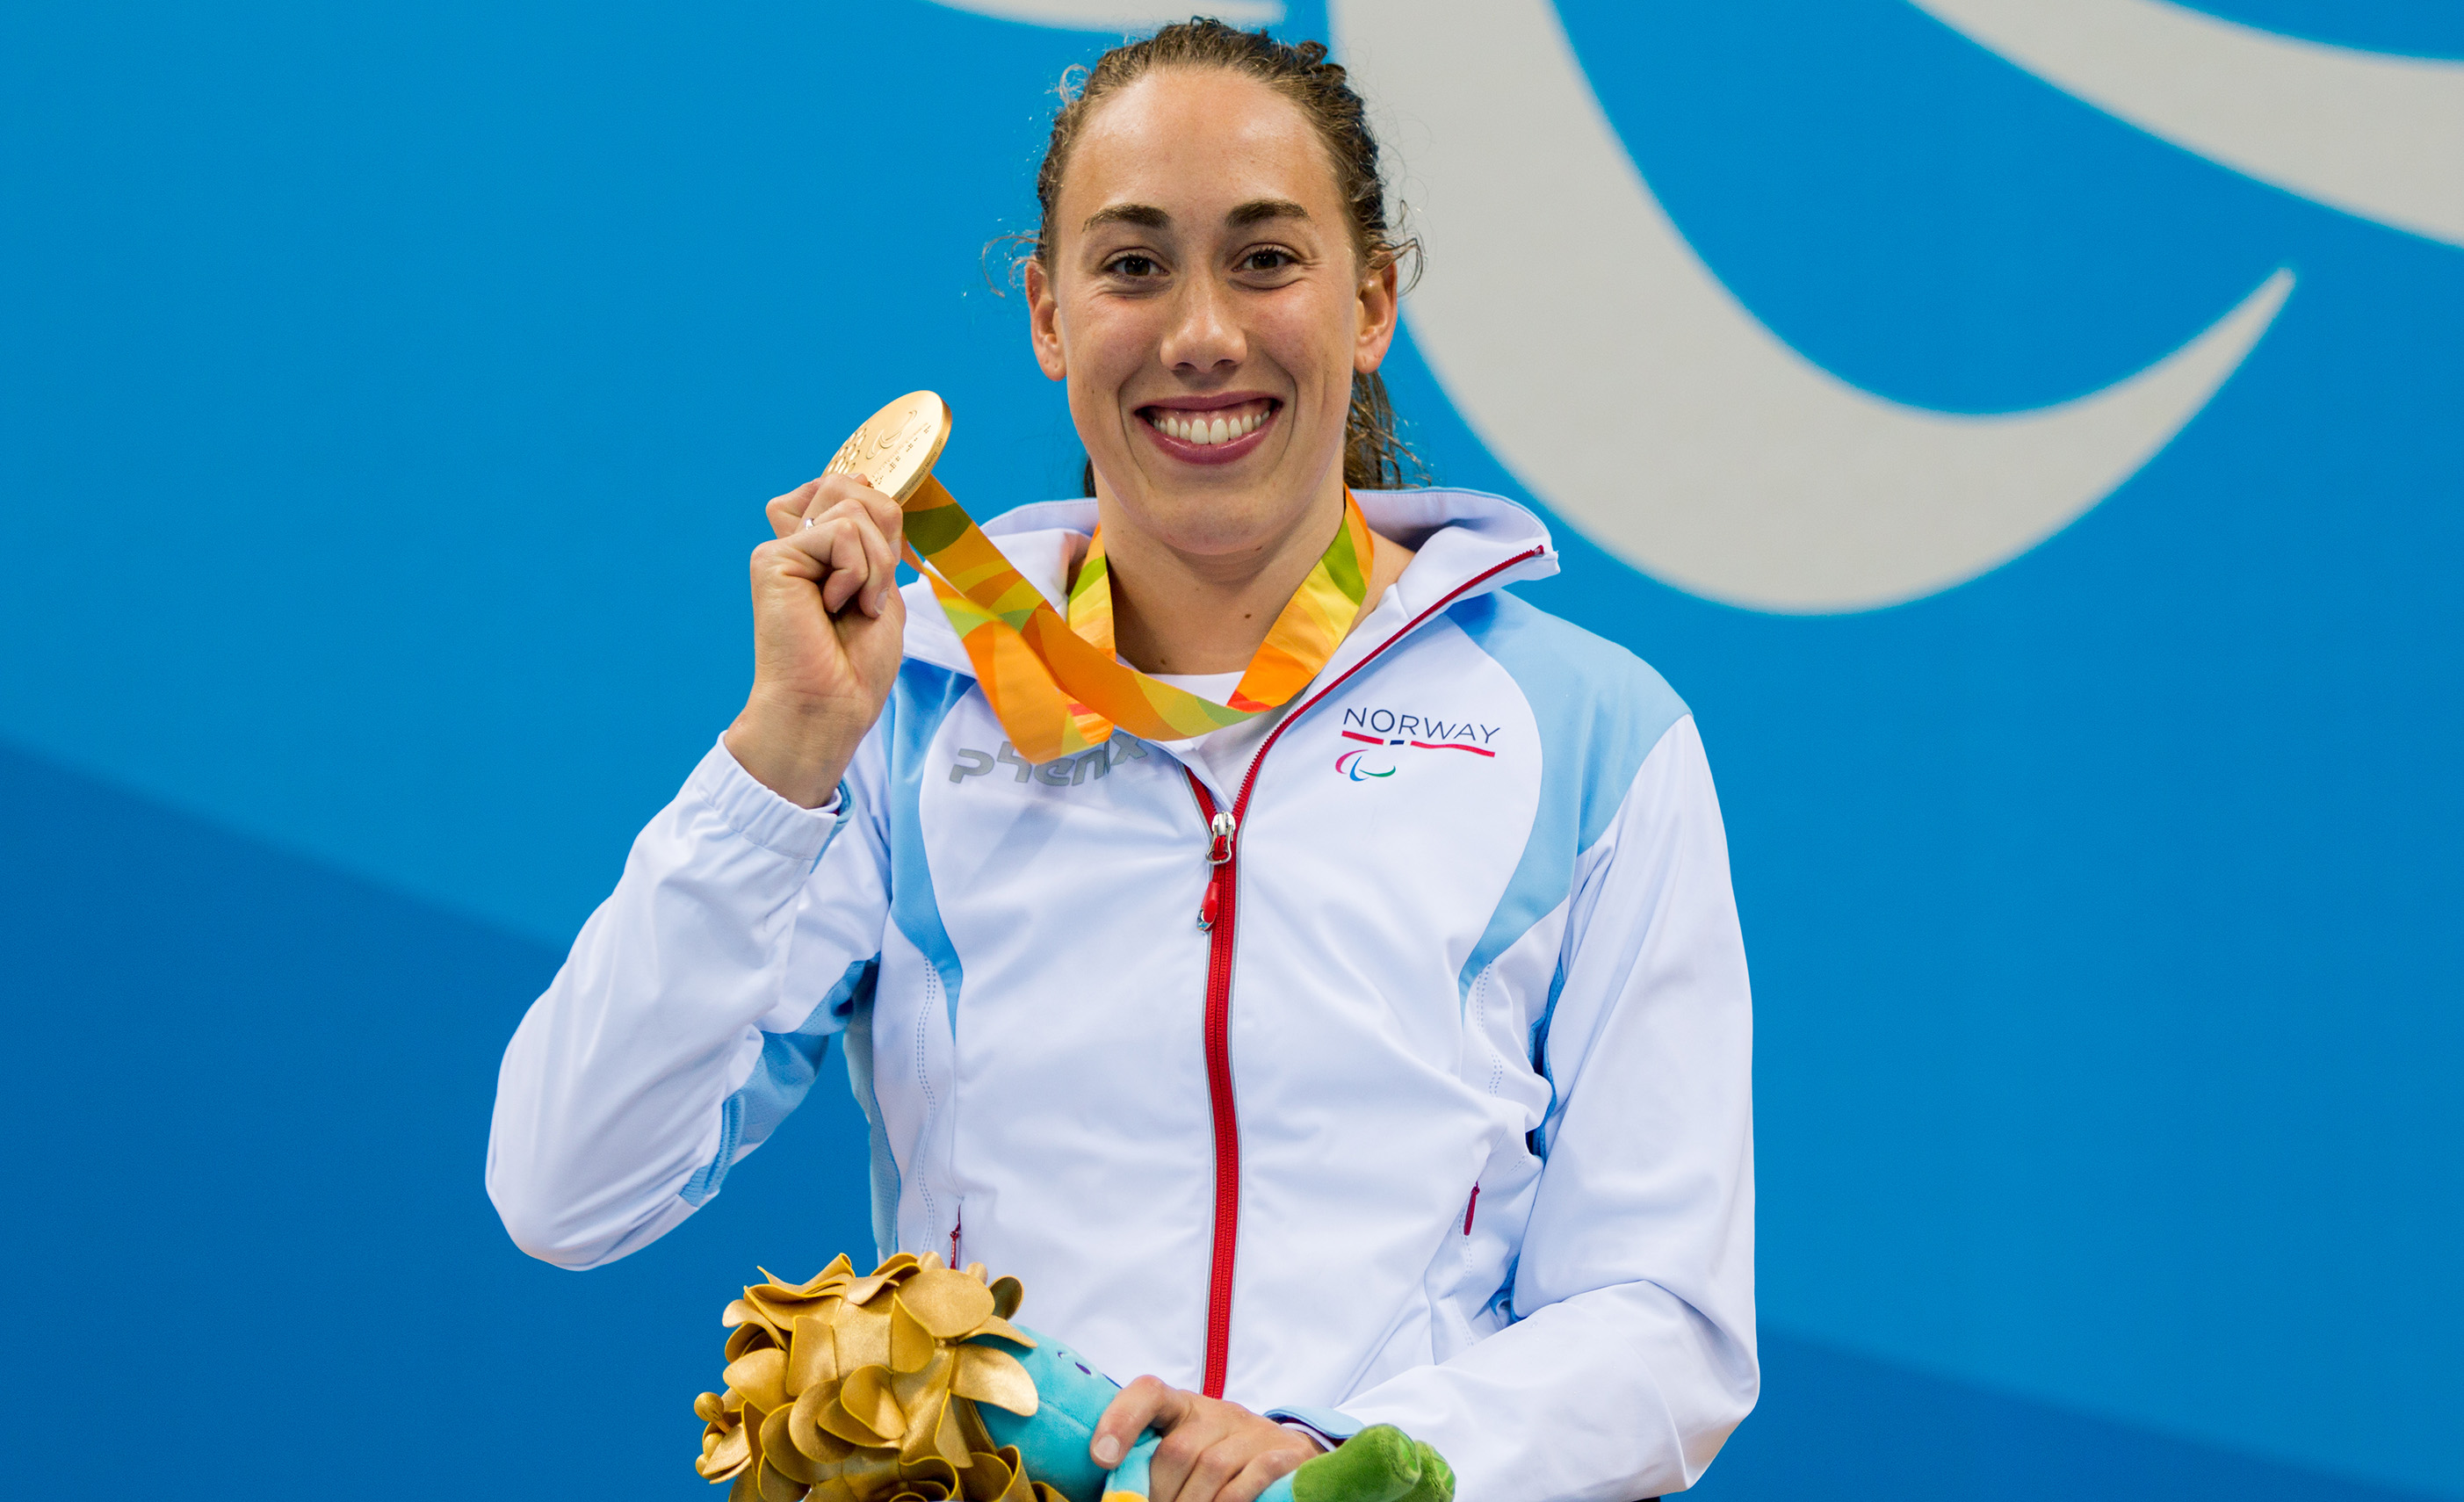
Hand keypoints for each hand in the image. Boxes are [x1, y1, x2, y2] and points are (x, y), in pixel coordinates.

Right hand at [721, 474, 906, 806]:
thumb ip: (873, 531)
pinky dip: (856, 573)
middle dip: (884, 542)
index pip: (856, 487)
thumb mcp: (882, 583)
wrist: (832, 705)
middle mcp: (795, 540)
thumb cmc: (857, 662)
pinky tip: (833, 607)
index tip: (877, 581)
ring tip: (853, 607)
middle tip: (868, 597)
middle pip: (855, 487)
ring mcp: (781, 547)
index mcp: (819, 545)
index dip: (883, 526)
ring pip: (853, 506)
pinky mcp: (772, 558)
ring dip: (875, 565)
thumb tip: (862, 479)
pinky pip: (842, 532)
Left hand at [1091, 1377, 1318, 1501]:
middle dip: (1159, 1493)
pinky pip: (1252, 1478)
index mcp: (1180, 1407)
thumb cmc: (1213, 1459)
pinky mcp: (1284, 1452)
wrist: (1285, 1456)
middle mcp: (1216, 1412)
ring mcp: (1252, 1430)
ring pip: (1212, 1466)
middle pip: (1178, 1448)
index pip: (1147, 1393)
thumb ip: (1146, 1465)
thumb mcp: (1179, 1454)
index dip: (1121, 1420)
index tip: (1102, 1457)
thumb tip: (1113, 1492)